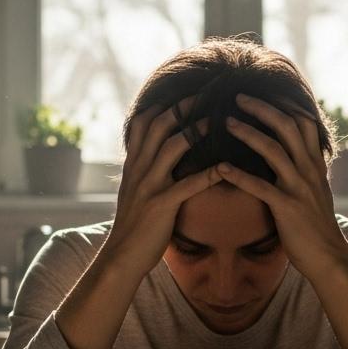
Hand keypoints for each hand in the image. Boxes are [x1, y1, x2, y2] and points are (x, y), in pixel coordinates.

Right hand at [103, 97, 219, 279]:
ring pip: (172, 146)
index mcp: (133, 164)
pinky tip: (226, 167)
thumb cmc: (134, 226)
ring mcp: (149, 186)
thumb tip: (160, 155)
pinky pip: (188, 184)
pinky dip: (209, 173)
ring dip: (197, 130)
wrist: (121, 257)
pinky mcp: (161, 205)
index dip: (165, 103)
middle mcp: (138, 169)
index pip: (144, 121)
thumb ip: (146, 171)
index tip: (187, 91)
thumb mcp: (135, 191)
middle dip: (184, 106)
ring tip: (220, 120)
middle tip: (209, 94)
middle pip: (159, 125)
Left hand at [217, 94, 347, 279]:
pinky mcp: (287, 207)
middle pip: (288, 126)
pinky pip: (260, 187)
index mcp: (315, 164)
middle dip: (262, 108)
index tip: (263, 91)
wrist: (329, 257)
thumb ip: (306, 170)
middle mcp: (309, 170)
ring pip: (273, 150)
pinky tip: (219, 167)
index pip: (304, 122)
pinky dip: (238, 175)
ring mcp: (299, 188)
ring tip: (226, 123)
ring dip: (248, 133)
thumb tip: (294, 154)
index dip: (284, 103)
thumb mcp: (317, 191)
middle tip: (238, 97)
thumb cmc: (317, 227)